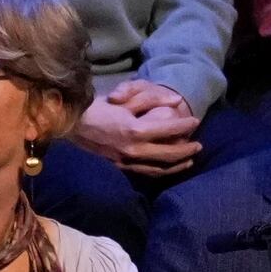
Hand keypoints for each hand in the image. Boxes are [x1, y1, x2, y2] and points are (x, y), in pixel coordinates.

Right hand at [76, 85, 200, 186]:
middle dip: (186, 150)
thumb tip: (176, 102)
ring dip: (176, 164)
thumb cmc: (98, 108)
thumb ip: (151, 100)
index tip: (196, 121)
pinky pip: (145, 172)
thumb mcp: (124, 98)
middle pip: (169, 154)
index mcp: (135, 130)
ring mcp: (126, 161)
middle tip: (199, 145)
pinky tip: (167, 167)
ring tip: (189, 159)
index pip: (168, 130)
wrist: (71, 125)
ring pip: (159, 168)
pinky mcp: (120, 168)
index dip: (185, 125)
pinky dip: (160, 171)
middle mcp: (133, 149)